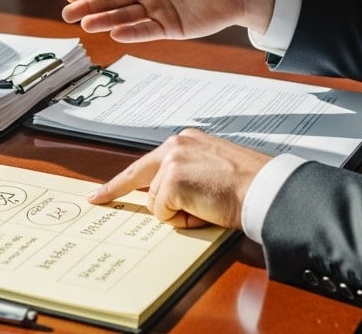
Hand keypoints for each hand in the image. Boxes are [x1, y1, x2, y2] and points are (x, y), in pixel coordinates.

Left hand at [88, 128, 270, 228]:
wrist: (265, 188)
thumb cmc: (248, 184)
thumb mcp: (212, 169)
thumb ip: (186, 176)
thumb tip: (163, 201)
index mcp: (187, 141)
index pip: (147, 163)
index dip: (121, 181)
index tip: (100, 192)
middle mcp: (176, 145)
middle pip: (141, 179)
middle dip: (124, 193)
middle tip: (97, 199)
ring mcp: (172, 161)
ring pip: (156, 202)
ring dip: (179, 213)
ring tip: (208, 207)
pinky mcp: (173, 181)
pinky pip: (164, 213)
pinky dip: (183, 220)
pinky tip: (205, 209)